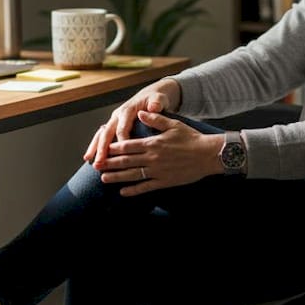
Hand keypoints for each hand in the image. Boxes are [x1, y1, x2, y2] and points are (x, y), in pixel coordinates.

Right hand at [84, 78, 181, 165]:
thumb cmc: (156, 99)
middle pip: (107, 133)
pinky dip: (95, 146)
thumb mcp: (158, 99)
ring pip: (101, 135)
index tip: (123, 156)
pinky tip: (90, 158)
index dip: (121, 142)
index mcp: (128, 110)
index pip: (122, 128)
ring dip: (95, 148)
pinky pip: (102, 137)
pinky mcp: (113, 125)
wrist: (151, 95)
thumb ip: (156, 103)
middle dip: (102, 148)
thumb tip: (153, 107)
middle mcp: (118, 115)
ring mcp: (114, 120)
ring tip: (91, 162)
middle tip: (100, 162)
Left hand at [95, 111, 223, 195]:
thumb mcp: (173, 124)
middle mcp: (152, 158)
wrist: (208, 154)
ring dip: (117, 177)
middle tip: (96, 166)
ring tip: (104, 179)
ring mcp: (157, 171)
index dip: (113, 147)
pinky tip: (123, 192)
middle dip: (109, 163)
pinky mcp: (164, 181)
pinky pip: (145, 187)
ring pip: (132, 175)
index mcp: (153, 143)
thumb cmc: (191, 138)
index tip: (103, 149)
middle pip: (126, 161)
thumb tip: (140, 112)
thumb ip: (155, 119)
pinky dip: (133, 190)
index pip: (128, 145)